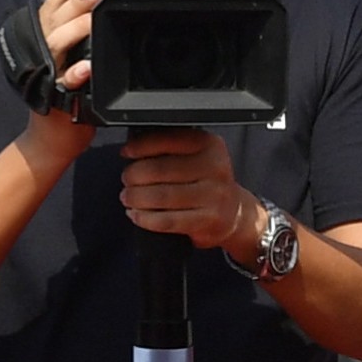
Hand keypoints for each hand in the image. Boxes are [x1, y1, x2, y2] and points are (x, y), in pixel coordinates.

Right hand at [10, 0, 103, 162]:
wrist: (51, 140)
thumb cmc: (64, 97)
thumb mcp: (69, 58)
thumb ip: (76, 35)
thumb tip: (94, 5)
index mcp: (46, 38)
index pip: (54, 4)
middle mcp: (42, 51)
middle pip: (55, 18)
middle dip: (76, 0)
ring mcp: (47, 73)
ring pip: (56, 42)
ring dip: (76, 28)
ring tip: (94, 16)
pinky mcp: (56, 97)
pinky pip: (64, 82)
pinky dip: (76, 73)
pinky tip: (88, 67)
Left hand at [120, 126, 252, 251]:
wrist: (235, 213)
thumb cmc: (207, 183)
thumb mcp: (198, 156)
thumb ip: (172, 149)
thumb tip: (133, 147)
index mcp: (210, 145)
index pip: (168, 140)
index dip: (141, 146)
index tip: (127, 152)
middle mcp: (214, 168)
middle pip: (161, 170)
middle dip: (134, 175)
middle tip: (127, 179)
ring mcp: (213, 196)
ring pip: (161, 196)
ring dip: (136, 197)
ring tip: (128, 197)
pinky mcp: (207, 220)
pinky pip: (166, 220)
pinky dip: (145, 218)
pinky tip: (137, 215)